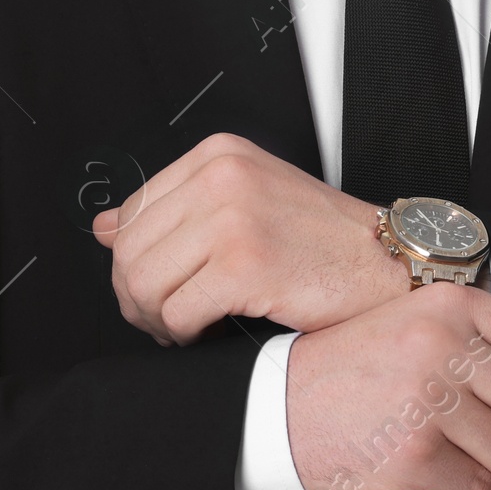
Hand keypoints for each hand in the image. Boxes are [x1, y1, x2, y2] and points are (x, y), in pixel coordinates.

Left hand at [91, 132, 408, 344]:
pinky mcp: (244, 264)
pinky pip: (177, 313)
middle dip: (138, 298)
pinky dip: (184, 335)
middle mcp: (222, 176)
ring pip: (145, 284)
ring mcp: (232, 217)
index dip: (133, 261)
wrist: (387, 262)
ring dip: (157, 320)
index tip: (155, 286)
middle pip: (130, 251)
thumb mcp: (247, 201)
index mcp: (219, 154)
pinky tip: (207, 332)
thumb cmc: (324, 240)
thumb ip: (175, 210)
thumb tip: (102, 226)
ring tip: (185, 327)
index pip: (133, 212)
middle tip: (165, 319)